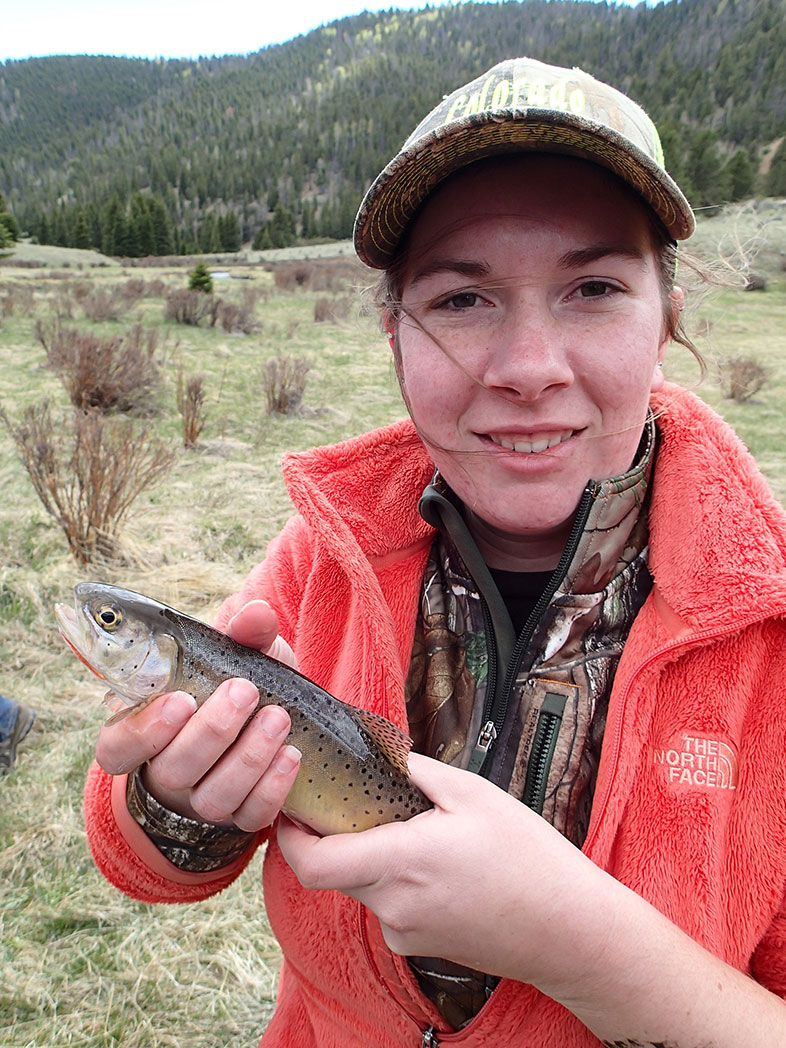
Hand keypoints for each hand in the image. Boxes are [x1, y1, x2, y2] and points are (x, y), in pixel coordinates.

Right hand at [94, 599, 301, 831]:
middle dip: (211, 731)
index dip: (141, 732)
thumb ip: (244, 634)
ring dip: (248, 757)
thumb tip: (257, 613)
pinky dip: (273, 787)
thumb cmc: (241, 682)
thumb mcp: (240, 655)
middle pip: (173, 770)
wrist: (275, 718)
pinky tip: (292, 755)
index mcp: (150, 729)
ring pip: (213, 798)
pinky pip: (251, 817)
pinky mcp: (242, 818)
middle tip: (244, 691)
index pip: (117, 747)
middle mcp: (170, 771)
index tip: (180, 700)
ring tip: (278, 718)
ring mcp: (205, 800)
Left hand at [277, 752, 616, 993]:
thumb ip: (414, 771)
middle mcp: (392, 905)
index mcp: (399, 863)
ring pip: (363, 886)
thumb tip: (379, 755)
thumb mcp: (472, 793)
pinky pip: (389, 905)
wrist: (569, 930)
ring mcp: (405, 931)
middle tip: (360, 800)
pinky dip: (397, 879)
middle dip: (336, 835)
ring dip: (371, 855)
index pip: (311, 862)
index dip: (289, 836)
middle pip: (333, 870)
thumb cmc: (527, 858)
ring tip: (417, 828)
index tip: (293, 807)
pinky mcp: (420, 945)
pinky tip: (439, 862)